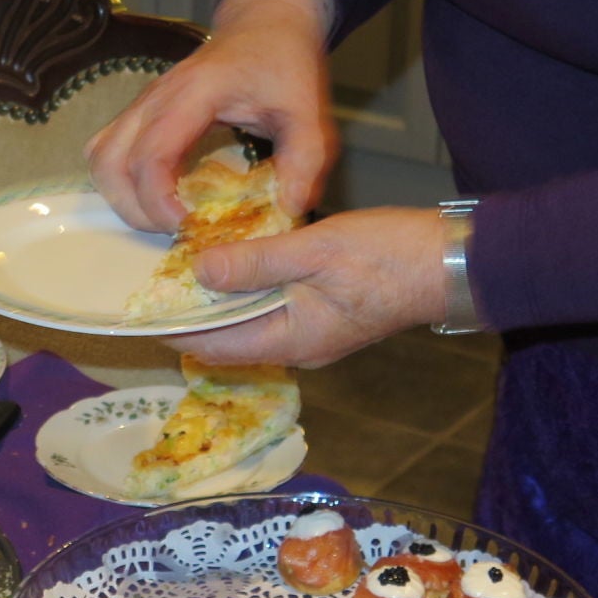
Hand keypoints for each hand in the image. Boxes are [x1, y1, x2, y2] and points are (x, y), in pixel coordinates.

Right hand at [86, 0, 337, 230]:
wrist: (265, 24)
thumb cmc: (283, 64)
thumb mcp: (309, 110)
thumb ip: (306, 159)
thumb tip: (290, 208)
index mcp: (194, 93)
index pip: (150, 154)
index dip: (158, 201)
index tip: (188, 224)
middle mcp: (156, 97)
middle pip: (112, 163)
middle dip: (136, 209)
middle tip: (177, 227)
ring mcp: (141, 104)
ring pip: (101, 160)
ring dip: (122, 198)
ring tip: (163, 215)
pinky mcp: (138, 113)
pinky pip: (107, 153)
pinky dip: (121, 182)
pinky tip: (155, 194)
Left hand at [161, 208, 446, 367]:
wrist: (457, 261)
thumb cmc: (390, 255)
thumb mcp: (315, 250)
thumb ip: (255, 261)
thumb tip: (200, 271)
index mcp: (289, 339)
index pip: (212, 345)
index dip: (173, 328)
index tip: (140, 307)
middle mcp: (296, 347)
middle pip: (227, 339)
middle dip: (193, 313)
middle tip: (158, 278)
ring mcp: (313, 333)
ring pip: (250, 323)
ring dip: (221, 300)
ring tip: (187, 265)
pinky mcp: (327, 315)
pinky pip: (273, 309)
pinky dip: (249, 290)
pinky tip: (237, 260)